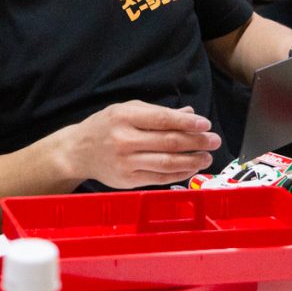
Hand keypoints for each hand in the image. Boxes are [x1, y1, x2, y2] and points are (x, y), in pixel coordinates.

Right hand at [60, 101, 220, 187]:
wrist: (77, 152)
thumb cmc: (104, 126)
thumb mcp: (126, 110)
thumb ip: (157, 112)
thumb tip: (190, 114)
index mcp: (124, 117)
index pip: (162, 120)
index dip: (187, 123)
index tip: (206, 124)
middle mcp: (124, 140)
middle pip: (168, 142)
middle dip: (196, 141)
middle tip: (214, 140)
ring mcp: (126, 162)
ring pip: (166, 163)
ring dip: (192, 160)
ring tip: (207, 156)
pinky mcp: (128, 180)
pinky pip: (160, 178)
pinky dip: (179, 174)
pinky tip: (191, 168)